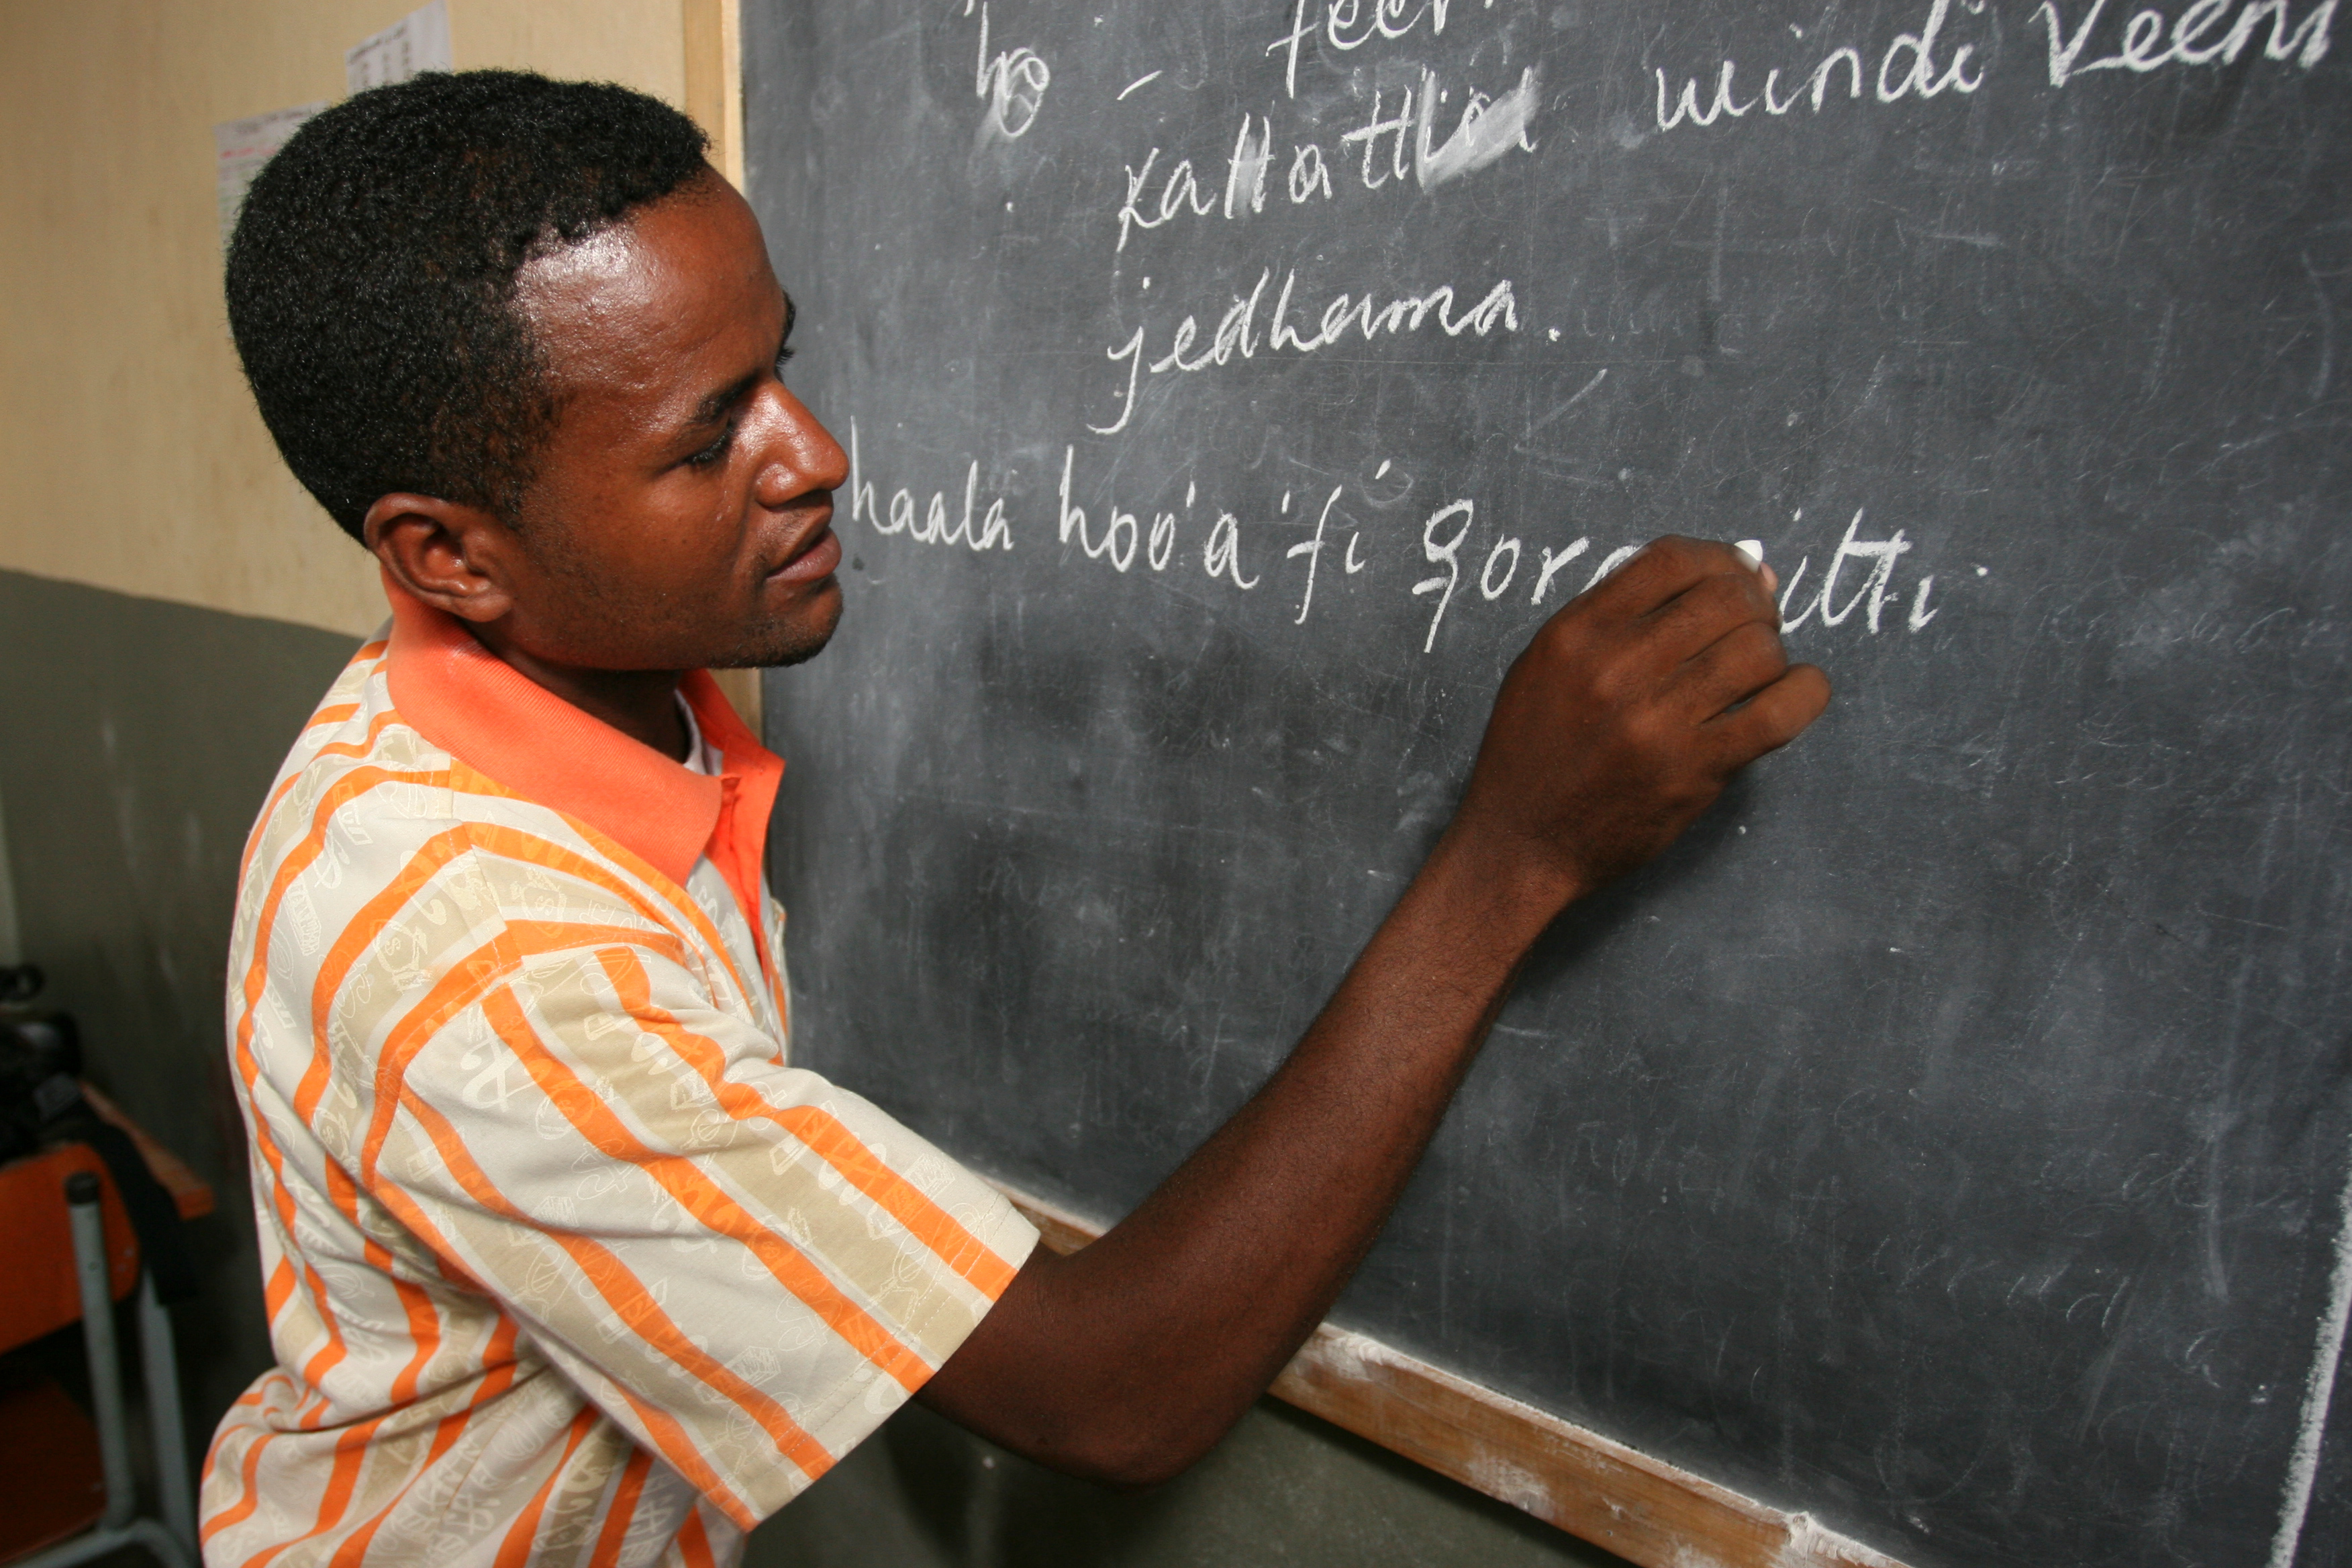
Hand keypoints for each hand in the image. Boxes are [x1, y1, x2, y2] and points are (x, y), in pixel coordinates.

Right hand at [1448, 536, 1829, 907]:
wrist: (1520, 842)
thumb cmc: (1536, 752)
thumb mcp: (1549, 662)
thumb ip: (1622, 616)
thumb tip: (1740, 572)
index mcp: (1576, 633)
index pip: (1671, 558)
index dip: (1719, 558)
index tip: (1733, 577)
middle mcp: (1615, 669)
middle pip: (1725, 597)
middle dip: (1756, 603)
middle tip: (1754, 626)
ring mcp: (1656, 722)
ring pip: (1757, 649)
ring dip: (1773, 650)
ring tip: (1760, 669)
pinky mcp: (1693, 771)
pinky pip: (1779, 713)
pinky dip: (1805, 692)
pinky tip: (1796, 691)